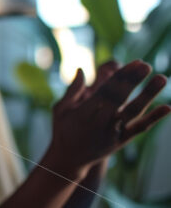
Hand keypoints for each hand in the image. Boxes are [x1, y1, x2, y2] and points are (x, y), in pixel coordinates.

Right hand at [43, 60, 170, 179]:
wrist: (69, 160)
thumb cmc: (63, 130)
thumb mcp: (61, 109)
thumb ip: (72, 90)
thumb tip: (81, 70)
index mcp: (85, 111)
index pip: (107, 89)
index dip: (121, 76)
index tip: (134, 63)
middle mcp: (101, 121)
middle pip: (121, 97)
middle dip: (134, 80)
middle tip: (147, 65)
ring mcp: (113, 132)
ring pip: (134, 111)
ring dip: (148, 94)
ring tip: (162, 78)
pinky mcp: (121, 141)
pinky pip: (140, 128)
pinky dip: (154, 118)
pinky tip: (167, 107)